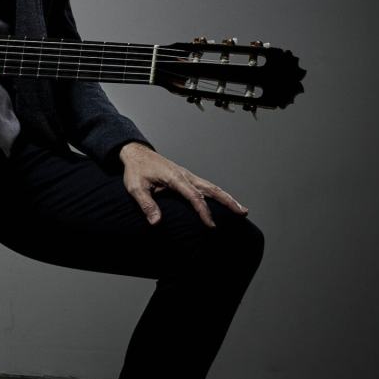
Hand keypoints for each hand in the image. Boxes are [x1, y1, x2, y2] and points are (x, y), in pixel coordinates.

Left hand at [118, 141, 246, 227]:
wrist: (136, 153)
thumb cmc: (136, 170)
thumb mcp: (135, 187)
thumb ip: (146, 204)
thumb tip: (156, 222)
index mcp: (174, 177)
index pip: (194, 196)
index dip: (203, 211)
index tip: (211, 225)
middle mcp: (185, 175)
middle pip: (211, 189)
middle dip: (228, 201)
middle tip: (243, 213)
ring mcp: (187, 175)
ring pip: (211, 187)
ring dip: (226, 198)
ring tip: (241, 210)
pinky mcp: (186, 177)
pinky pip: (205, 186)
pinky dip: (217, 194)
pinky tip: (223, 203)